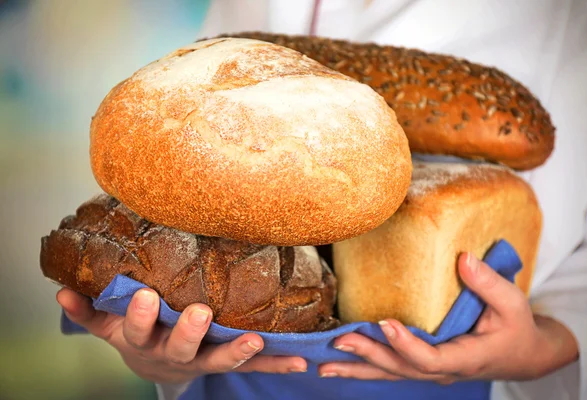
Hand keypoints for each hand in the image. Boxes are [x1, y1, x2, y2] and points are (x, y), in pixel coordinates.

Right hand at [57, 288, 306, 382]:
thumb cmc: (138, 336)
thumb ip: (88, 310)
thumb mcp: (110, 327)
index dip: (139, 316)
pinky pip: (254, 366)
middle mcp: (175, 353)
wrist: (159, 367)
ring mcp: (203, 360)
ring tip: (256, 342)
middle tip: (199, 314)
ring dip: (237, 353)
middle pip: (181, 347)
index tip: (144, 294)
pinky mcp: (227, 361)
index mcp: (145, 340)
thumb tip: (60, 291)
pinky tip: (300, 363)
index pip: (138, 328)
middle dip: (188, 332)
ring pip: (219, 359)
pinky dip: (275, 364)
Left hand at [319, 253, 578, 382]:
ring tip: (324, 366)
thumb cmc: (516, 328)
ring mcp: (431, 372)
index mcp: (464, 357)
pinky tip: (340, 364)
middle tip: (339, 341)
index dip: (406, 345)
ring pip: (390, 373)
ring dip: (357, 368)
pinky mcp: (422, 366)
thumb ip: (488, 283)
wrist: (522, 355)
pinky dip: (364, 367)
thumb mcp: (513, 304)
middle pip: (400, 368)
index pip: (430, 359)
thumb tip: (462, 258)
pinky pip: (391, 368)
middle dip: (368, 355)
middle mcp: (443, 371)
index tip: (385, 324)